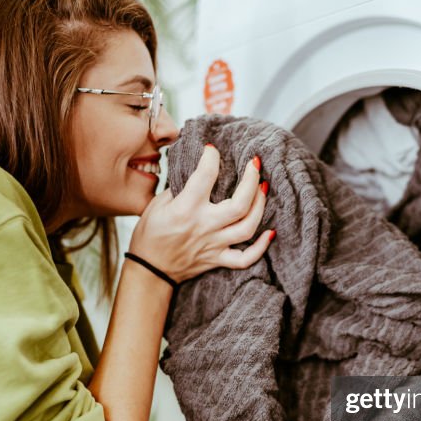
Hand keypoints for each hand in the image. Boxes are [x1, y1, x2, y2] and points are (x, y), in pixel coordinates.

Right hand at [129, 145, 273, 282]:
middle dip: (251, 179)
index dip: (212, 158)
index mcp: (185, 209)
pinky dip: (260, 248)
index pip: (205, 176)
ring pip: (247, 227)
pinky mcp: (218, 259)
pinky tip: (270, 233)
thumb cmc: (150, 235)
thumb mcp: (156, 205)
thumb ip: (178, 189)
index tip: (212, 150)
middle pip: (239, 203)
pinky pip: (245, 259)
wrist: (150, 270)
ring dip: (260, 206)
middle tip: (254, 163)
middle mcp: (204, 226)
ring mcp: (214, 245)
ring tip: (263, 188)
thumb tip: (198, 173)